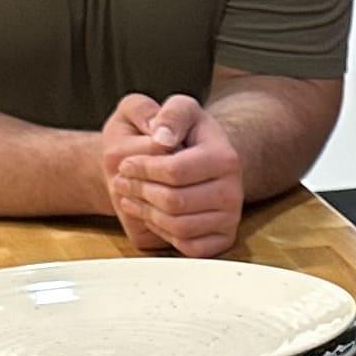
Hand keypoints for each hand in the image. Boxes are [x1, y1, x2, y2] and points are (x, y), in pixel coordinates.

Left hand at [98, 93, 243, 256]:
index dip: (143, 169)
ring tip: (131, 197)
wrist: (205, 160)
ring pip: (178, 226)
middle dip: (140, 191)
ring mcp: (230, 218)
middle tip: (122, 181)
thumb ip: (170, 114)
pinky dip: (164, 233)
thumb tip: (161, 138)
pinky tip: (151, 215)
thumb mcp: (179, 109)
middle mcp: (234, 191)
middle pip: (174, 201)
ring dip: (146, 212)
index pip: (174, 171)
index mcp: (225, 158)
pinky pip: (188, 246)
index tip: (125, 164)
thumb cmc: (187, 135)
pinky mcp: (223, 238)